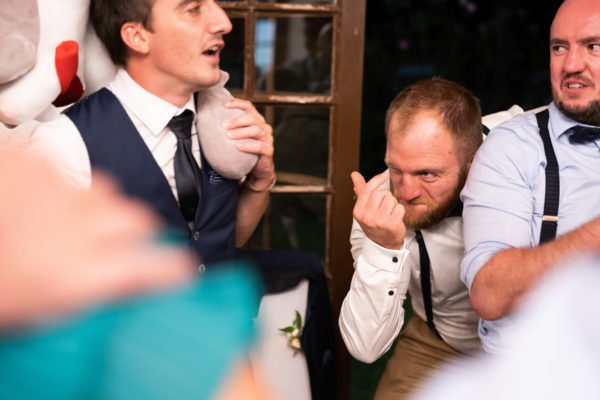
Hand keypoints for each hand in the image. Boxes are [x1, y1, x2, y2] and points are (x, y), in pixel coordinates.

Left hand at [0, 149, 193, 327]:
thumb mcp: (40, 307)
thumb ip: (95, 290)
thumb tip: (129, 282)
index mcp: (73, 277)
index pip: (151, 267)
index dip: (171, 268)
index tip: (181, 269)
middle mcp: (71, 228)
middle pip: (137, 219)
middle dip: (133, 230)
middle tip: (110, 242)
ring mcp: (52, 189)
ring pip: (107, 190)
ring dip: (98, 206)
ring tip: (62, 220)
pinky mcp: (32, 161)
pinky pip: (70, 175)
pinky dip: (61, 189)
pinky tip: (34, 203)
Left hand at [223, 98, 274, 189]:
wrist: (258, 170)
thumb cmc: (246, 151)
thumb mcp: (239, 137)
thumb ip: (230, 129)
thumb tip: (207, 122)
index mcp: (257, 120)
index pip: (249, 107)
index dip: (238, 103)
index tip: (225, 105)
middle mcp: (264, 127)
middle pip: (252, 118)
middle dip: (237, 120)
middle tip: (223, 125)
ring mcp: (268, 139)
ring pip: (256, 130)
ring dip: (241, 132)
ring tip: (229, 135)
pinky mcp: (268, 151)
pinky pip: (260, 146)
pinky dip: (248, 145)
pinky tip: (239, 146)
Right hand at [352, 171, 405, 248]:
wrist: (383, 244)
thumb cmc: (374, 223)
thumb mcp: (364, 208)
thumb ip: (360, 190)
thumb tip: (354, 174)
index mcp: (358, 211)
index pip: (368, 190)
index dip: (376, 180)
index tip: (383, 176)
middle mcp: (367, 216)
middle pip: (381, 193)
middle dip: (386, 197)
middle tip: (384, 207)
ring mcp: (379, 221)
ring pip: (391, 199)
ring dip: (393, 204)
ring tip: (390, 213)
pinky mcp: (392, 224)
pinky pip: (400, 207)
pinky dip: (400, 211)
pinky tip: (396, 218)